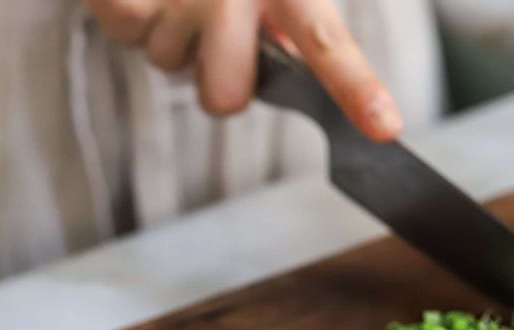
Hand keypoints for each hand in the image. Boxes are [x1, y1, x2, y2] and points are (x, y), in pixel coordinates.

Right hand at [86, 0, 402, 141]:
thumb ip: (290, 28)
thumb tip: (300, 70)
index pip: (327, 44)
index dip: (355, 89)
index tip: (383, 129)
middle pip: (225, 97)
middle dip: (214, 85)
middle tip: (213, 44)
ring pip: (169, 62)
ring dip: (171, 39)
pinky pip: (130, 31)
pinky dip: (132, 17)